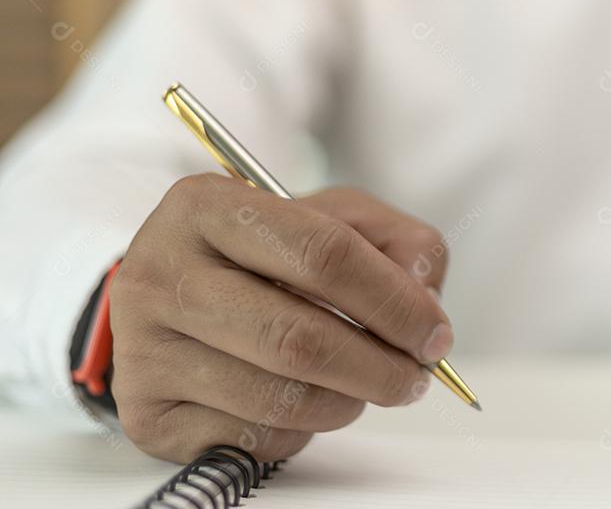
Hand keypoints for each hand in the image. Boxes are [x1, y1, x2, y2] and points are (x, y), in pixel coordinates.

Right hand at [110, 174, 451, 461]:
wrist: (177, 295)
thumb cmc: (269, 253)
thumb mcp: (337, 218)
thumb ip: (399, 241)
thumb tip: (423, 299)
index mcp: (206, 205)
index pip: (323, 254)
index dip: (393, 302)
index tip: (433, 335)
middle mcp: (160, 273)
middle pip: (298, 337)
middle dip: (379, 367)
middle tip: (415, 378)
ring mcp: (143, 347)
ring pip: (276, 396)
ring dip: (345, 402)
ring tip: (365, 387)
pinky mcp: (145, 412)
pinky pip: (248, 438)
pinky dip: (299, 429)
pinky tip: (305, 402)